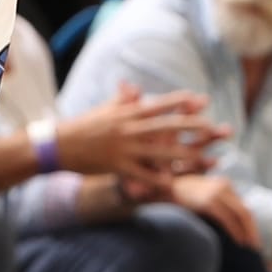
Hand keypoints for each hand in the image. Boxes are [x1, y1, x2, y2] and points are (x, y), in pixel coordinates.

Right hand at [57, 89, 220, 184]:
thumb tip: (135, 88)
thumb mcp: (104, 109)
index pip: (159, 105)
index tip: (200, 99)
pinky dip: (157, 178)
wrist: (59, 144)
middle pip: (165, 126)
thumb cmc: (83, 126)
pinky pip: (141, 173)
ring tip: (204, 157)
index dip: (181, 102)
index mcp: (127, 113)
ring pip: (159, 151)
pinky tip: (173, 182)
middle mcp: (128, 128)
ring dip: (183, 155)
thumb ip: (123, 99)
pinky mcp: (117, 166)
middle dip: (190, 125)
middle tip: (212, 126)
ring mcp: (123, 148)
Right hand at [169, 172, 258, 248]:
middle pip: (245, 212)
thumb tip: (231, 225)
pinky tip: (240, 241)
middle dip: (253, 230)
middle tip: (256, 247)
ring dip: (248, 233)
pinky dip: (236, 231)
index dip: (250, 225)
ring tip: (251, 247)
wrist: (158, 188)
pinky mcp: (207, 201)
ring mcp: (215, 192)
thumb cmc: (179, 197)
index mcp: (223, 185)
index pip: (243, 208)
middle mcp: (223, 186)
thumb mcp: (201, 198)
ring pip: (241, 215)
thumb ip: (216, 206)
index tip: (252, 239)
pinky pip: (228, 218)